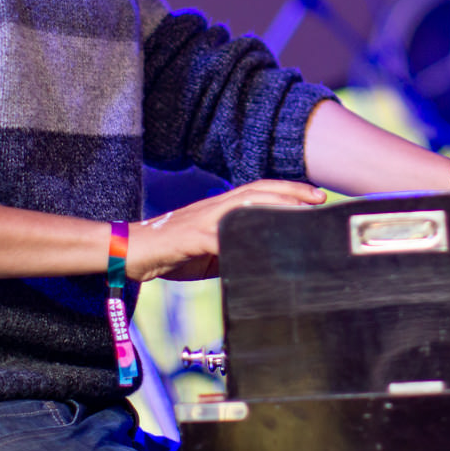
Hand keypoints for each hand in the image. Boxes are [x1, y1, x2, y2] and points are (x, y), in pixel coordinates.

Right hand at [125, 180, 325, 281]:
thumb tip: (258, 260)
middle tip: (319, 198)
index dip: (288, 191)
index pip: (259, 191)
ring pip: (244, 204)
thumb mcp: (209, 252)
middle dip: (292, 192)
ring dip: (274, 205)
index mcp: (220, 208)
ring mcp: (204, 219)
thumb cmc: (169, 252)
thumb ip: (232, 249)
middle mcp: (215, 207)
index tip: (314, 196)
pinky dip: (239, 238)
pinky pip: (220, 235)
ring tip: (299, 210)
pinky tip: (258, 242)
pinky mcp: (192, 237)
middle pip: (259, 191)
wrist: (130, 251)